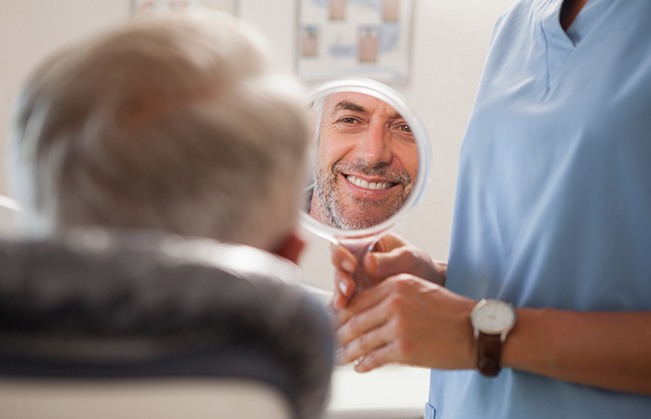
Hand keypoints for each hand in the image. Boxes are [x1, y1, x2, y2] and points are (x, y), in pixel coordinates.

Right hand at [331, 233, 445, 309]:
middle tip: (348, 288)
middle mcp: (357, 259)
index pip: (345, 242)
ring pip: (339, 283)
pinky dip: (343, 307)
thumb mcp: (408, 258)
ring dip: (339, 293)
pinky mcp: (358, 296)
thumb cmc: (419, 265)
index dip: (342, 252)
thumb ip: (389, 260)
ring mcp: (356, 278)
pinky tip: (343, 313)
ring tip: (343, 303)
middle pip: (338, 265)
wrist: (429, 287)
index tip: (352, 264)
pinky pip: (346, 300)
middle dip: (340, 277)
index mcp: (367, 242)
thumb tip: (367, 262)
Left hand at [336, 274, 475, 371]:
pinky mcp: (403, 349)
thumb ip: (392, 296)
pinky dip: (363, 364)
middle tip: (329, 341)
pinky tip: (359, 367)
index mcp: (396, 284)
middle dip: (339, 333)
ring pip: (361, 340)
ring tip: (338, 357)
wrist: (477, 331)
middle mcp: (394, 302)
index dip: (342, 313)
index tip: (333, 321)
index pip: (359, 299)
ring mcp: (398, 326)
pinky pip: (374, 358)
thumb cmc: (451, 312)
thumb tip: (366, 311)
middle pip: (354, 320)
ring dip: (346, 352)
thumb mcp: (420, 291)